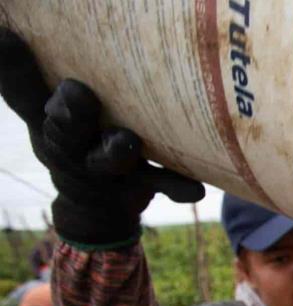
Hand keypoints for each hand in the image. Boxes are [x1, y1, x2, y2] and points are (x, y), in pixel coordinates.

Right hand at [0, 28, 203, 248]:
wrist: (96, 209)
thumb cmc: (75, 138)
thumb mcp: (45, 111)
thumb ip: (28, 78)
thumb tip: (2, 30)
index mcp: (46, 122)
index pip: (22, 96)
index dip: (13, 70)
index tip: (6, 38)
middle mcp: (71, 147)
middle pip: (63, 131)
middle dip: (70, 113)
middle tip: (76, 92)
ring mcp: (105, 169)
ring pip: (108, 159)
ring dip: (115, 150)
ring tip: (125, 140)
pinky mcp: (140, 185)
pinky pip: (160, 185)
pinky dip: (177, 187)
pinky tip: (195, 191)